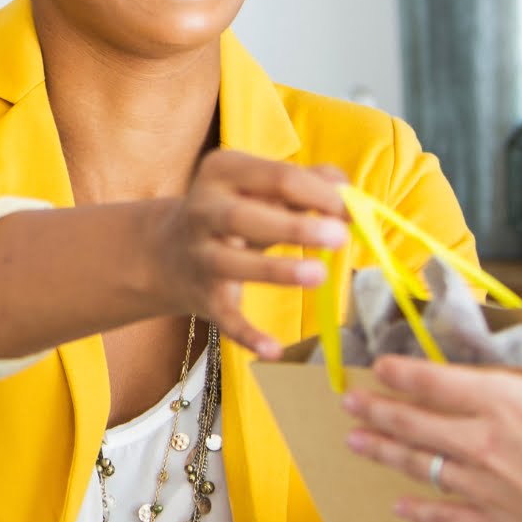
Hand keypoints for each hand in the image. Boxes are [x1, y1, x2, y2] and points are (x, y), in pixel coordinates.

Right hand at [150, 152, 350, 359]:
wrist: (168, 251)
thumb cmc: (236, 212)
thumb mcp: (262, 188)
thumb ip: (308, 183)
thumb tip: (349, 195)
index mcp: (223, 172)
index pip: (278, 177)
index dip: (320, 194)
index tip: (354, 211)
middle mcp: (203, 210)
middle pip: (247, 217)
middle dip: (295, 227)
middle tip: (339, 236)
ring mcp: (200, 255)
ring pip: (234, 263)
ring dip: (276, 270)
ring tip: (319, 274)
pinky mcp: (202, 297)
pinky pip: (225, 317)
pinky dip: (247, 334)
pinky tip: (273, 350)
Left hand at [339, 292, 521, 521]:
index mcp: (506, 406)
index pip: (440, 384)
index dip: (405, 374)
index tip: (378, 368)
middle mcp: (481, 444)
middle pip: (417, 424)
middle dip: (379, 411)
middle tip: (349, 404)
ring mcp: (480, 487)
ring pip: (420, 466)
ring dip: (385, 452)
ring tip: (355, 443)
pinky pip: (444, 517)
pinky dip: (419, 513)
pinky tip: (399, 509)